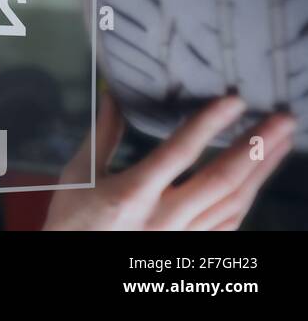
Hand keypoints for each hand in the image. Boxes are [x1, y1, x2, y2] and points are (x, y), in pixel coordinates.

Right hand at [43, 93, 295, 229]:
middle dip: (256, 147)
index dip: (209, 124)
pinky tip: (257, 180)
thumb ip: (102, 135)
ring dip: (261, 171)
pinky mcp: (187, 247)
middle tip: (282, 120)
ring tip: (281, 143)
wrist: (72, 258)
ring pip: (232, 203)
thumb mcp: (78, 174)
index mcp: (131, 194)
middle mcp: (161, 218)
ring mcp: (179, 236)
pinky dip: (247, 199)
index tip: (234, 101)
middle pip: (220, 180)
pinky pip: (228, 224)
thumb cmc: (72, 218)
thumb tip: (113, 96)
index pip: (179, 153)